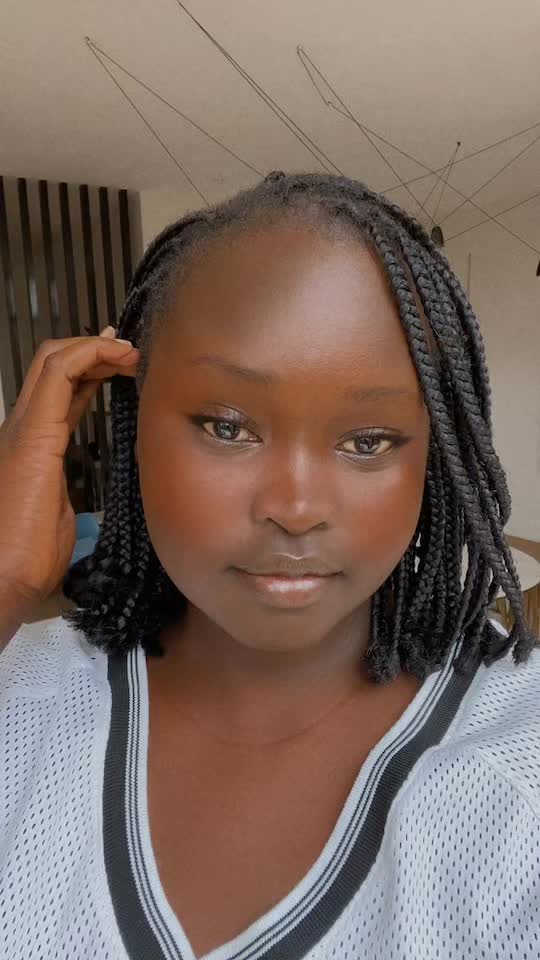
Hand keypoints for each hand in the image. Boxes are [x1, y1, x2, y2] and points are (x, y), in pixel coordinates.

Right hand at [0, 327, 138, 618]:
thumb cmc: (26, 558)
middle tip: (129, 350)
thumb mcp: (59, 516)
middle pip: (53, 367)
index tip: (123, 362)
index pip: (61, 392)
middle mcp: (21, 429)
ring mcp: (22, 428)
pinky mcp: (33, 435)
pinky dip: (89, 355)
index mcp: (31, 447)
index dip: (91, 369)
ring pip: (52, 361)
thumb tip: (79, 496)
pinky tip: (116, 357)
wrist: (3, 580)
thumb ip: (66, 494)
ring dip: (95, 348)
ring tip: (130, 353)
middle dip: (94, 349)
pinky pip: (58, 376)